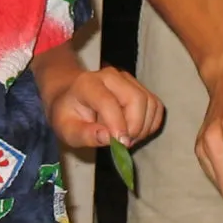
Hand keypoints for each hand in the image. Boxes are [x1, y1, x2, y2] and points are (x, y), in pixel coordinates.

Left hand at [47, 67, 163, 148]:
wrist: (71, 94)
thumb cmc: (68, 114)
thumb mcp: (66, 129)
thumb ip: (84, 134)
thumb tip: (108, 138)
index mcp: (88, 84)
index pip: (108, 102)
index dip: (117, 125)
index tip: (121, 145)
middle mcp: (111, 76)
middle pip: (136, 99)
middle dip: (135, 127)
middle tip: (124, 145)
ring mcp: (128, 80)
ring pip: (150, 103)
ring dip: (144, 127)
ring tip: (128, 139)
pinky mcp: (140, 87)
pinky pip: (155, 106)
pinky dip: (151, 124)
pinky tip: (136, 132)